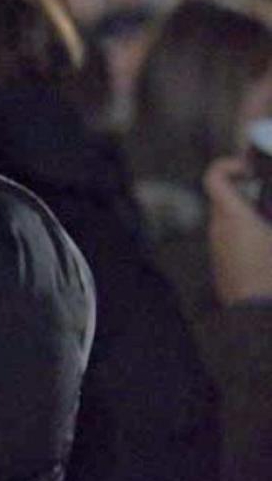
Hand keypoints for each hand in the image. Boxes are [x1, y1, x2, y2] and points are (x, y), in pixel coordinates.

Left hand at [203, 155, 271, 304]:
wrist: (256, 315)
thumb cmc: (271, 276)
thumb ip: (268, 213)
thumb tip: (265, 214)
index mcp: (234, 216)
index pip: (214, 178)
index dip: (228, 166)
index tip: (250, 169)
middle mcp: (219, 228)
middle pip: (225, 198)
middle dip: (248, 193)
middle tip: (269, 195)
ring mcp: (217, 247)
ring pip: (229, 220)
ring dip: (249, 216)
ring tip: (269, 224)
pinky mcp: (221, 264)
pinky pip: (230, 240)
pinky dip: (246, 236)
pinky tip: (267, 247)